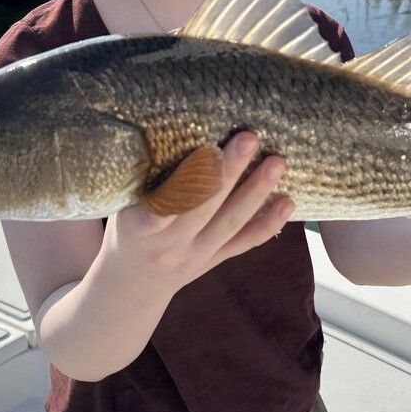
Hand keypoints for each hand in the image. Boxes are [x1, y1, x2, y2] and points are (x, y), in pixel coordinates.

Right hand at [102, 131, 293, 292]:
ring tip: (276, 162)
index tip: (207, 149)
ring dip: (256, 191)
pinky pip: (245, 242)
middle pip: (204, 207)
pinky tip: (287, 202)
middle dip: (228, 171)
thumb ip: (145, 180)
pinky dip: (268, 223)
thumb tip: (171, 127)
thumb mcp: (123, 206)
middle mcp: (170, 246)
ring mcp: (196, 256)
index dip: (188, 179)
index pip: (164, 205)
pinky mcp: (215, 261)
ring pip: (230, 223)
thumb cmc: (127, 228)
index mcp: (139, 229)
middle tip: (249, 138)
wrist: (133, 283)